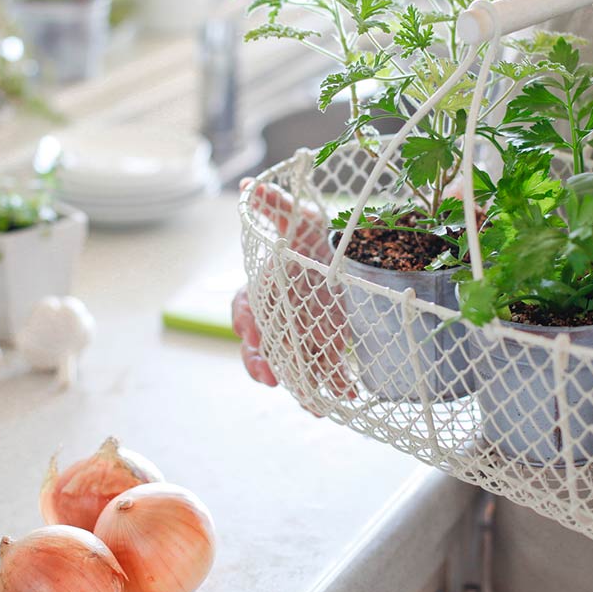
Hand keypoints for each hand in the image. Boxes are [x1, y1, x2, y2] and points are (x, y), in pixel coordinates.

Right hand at [232, 179, 354, 405]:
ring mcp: (300, 334)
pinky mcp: (326, 343)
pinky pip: (325, 370)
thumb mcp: (295, 215)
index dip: (244, 322)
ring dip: (301, 387)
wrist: (336, 252)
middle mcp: (277, 318)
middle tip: (271, 378)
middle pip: (261, 348)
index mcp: (262, 290)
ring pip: (292, 366)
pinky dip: (334, 385)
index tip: (250, 331)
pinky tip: (348, 396)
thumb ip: (274, 203)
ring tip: (315, 406)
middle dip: (263, 365)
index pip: (244, 309)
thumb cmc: (308, 234)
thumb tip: (249, 185)